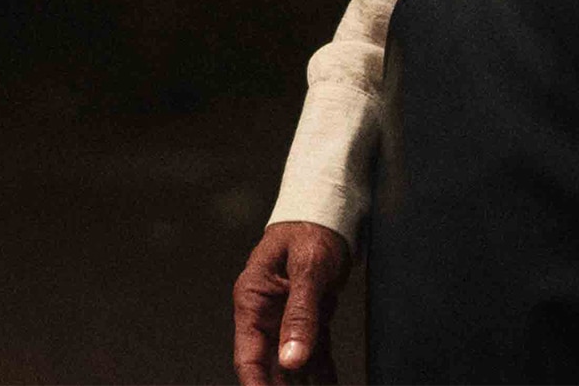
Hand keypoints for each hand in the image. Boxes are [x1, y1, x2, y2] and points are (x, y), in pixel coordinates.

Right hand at [234, 220, 350, 384]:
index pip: (249, 356)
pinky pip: (316, 350)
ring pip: (295, 362)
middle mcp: (267, 314)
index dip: (257, 385)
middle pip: (271, 365)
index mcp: (253, 300)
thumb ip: (300, 313)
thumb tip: (292, 359)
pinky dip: (322, 370)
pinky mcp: (311, 316)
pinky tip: (329, 385)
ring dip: (304, 384)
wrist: (329, 210)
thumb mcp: (307, 269)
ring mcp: (288, 317)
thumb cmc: (310, 229)